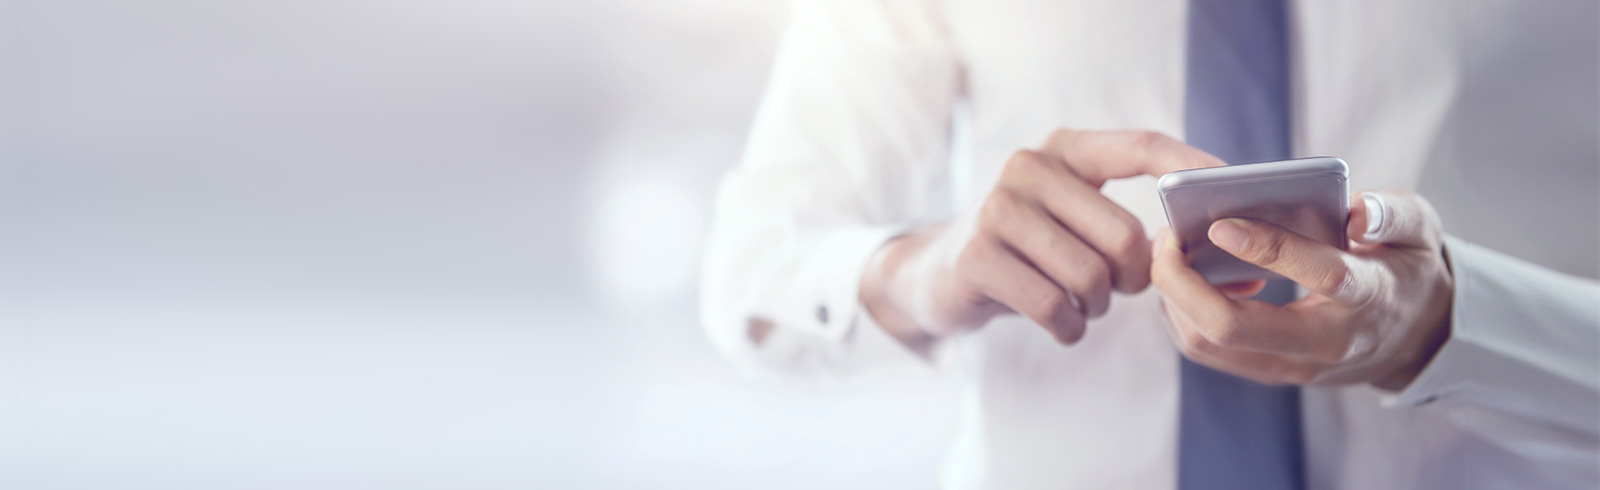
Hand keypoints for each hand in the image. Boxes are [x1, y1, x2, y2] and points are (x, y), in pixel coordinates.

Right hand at [860, 130, 1223, 346]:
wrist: (940, 274)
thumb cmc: (1030, 250)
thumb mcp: (1073, 217)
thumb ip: (1127, 220)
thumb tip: (1215, 250)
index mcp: (1063, 149)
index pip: (1138, 145)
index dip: (1187, 165)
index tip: (1226, 188)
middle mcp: (1028, 167)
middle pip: (1123, 235)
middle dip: (1134, 278)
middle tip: (1120, 290)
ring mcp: (997, 209)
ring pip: (1090, 276)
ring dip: (1097, 307)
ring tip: (1083, 305)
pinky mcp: (977, 256)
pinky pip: (1053, 305)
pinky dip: (1069, 327)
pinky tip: (1062, 324)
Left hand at [1151, 190, 1453, 389]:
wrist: (1415, 338)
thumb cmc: (1407, 269)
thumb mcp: (1418, 231)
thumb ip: (1392, 215)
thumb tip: (1356, 211)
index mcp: (1369, 297)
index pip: (1319, 275)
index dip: (1268, 248)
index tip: (1221, 223)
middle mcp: (1326, 342)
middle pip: (1233, 328)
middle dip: (1183, 283)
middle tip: (1167, 236)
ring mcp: (1293, 365)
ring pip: (1208, 344)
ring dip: (1175, 298)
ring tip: (1169, 251)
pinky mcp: (1270, 370)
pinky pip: (1208, 349)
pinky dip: (1184, 312)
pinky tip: (1185, 277)